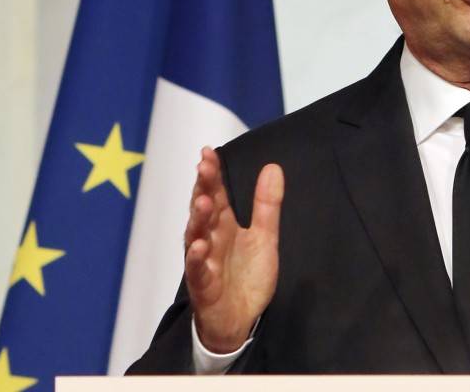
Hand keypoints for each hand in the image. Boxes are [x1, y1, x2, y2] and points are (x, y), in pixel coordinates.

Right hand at [184, 147, 283, 353]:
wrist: (240, 318)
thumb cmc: (247, 276)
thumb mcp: (264, 236)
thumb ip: (266, 204)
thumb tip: (272, 167)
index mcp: (224, 226)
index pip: (216, 194)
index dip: (212, 174)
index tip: (208, 152)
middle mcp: (210, 239)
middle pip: (205, 210)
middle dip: (203, 188)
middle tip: (203, 166)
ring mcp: (205, 262)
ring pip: (197, 236)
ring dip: (199, 219)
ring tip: (203, 202)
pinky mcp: (204, 286)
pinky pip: (197, 270)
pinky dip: (196, 258)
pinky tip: (198, 245)